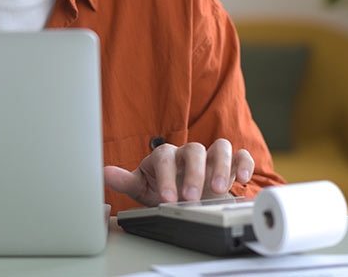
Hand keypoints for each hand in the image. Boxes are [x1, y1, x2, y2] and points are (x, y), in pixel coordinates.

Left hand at [103, 138, 252, 206]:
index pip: (164, 158)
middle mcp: (188, 153)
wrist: (182, 194)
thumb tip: (103, 173)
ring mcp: (210, 156)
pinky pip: (240, 155)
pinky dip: (244, 164)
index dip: (166, 177)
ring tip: (219, 191)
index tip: (167, 199)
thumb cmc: (161, 189)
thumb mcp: (142, 188)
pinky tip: (243, 180)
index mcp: (165, 156)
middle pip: (194, 150)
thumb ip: (125, 181)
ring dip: (221, 167)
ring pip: (220, 148)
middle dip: (193, 175)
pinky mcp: (229, 163)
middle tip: (191, 198)